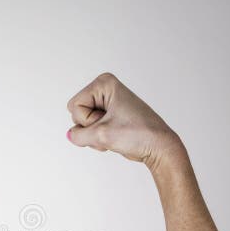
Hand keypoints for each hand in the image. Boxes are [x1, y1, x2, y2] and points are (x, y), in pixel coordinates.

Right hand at [66, 73, 184, 168]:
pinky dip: (99, 139)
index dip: (88, 120)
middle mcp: (104, 90)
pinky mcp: (109, 117)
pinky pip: (90, 130)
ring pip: (82, 124)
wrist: (158, 147)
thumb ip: (78, 135)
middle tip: (113, 128)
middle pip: (76, 114)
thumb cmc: (138, 135)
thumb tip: (71, 135)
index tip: (109, 121)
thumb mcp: (101, 135)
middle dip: (91, 128)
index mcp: (104, 83)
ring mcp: (106, 104)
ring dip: (95, 136)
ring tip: (116, 134)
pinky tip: (115, 137)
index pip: (74, 106)